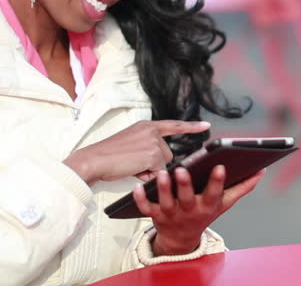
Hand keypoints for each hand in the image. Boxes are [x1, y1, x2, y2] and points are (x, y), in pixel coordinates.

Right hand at [63, 120, 210, 184]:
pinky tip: (133, 171)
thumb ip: (147, 149)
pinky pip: (159, 173)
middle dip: (154, 164)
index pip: (172, 125)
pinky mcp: (153, 154)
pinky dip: (148, 177)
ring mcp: (153, 142)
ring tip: (131, 166)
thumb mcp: (131, 145)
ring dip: (151, 171)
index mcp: (146, 126)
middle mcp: (151, 130)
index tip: (206, 125)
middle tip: (133, 164)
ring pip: (164, 165)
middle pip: (167, 154)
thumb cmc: (109, 157)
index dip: (191, 126)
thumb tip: (162, 166)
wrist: (94, 160)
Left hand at [134, 165, 265, 255]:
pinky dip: (141, 199)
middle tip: (182, 169)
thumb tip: (261, 172)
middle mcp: (189, 210)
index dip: (217, 181)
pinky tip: (137, 186)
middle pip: (187, 198)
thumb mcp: (224, 204)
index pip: (214, 193)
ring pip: (166, 202)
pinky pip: (146, 208)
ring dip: (163, 188)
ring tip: (162, 173)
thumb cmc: (204, 214)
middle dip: (185, 185)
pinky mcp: (155, 215)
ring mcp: (172, 214)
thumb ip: (242, 187)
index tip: (220, 166)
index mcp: (207, 205)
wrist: (180, 238)